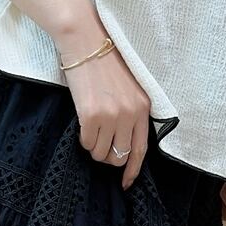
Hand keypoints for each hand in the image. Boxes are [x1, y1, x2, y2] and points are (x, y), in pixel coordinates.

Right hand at [56, 25, 151, 190]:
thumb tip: (122, 146)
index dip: (133, 170)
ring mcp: (111, 115)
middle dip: (108, 157)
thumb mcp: (129, 89)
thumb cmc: (104, 64)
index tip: (126, 183)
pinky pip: (87, 144)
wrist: (84, 41)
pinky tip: (83, 123)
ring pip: (101, 153)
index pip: (141, 149)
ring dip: (94, 148)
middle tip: (100, 144)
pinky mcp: (91, 115)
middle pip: (119, 156)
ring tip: (91, 129)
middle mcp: (130, 114)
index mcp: (143, 108)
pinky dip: (83, 140)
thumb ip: (131, 114)